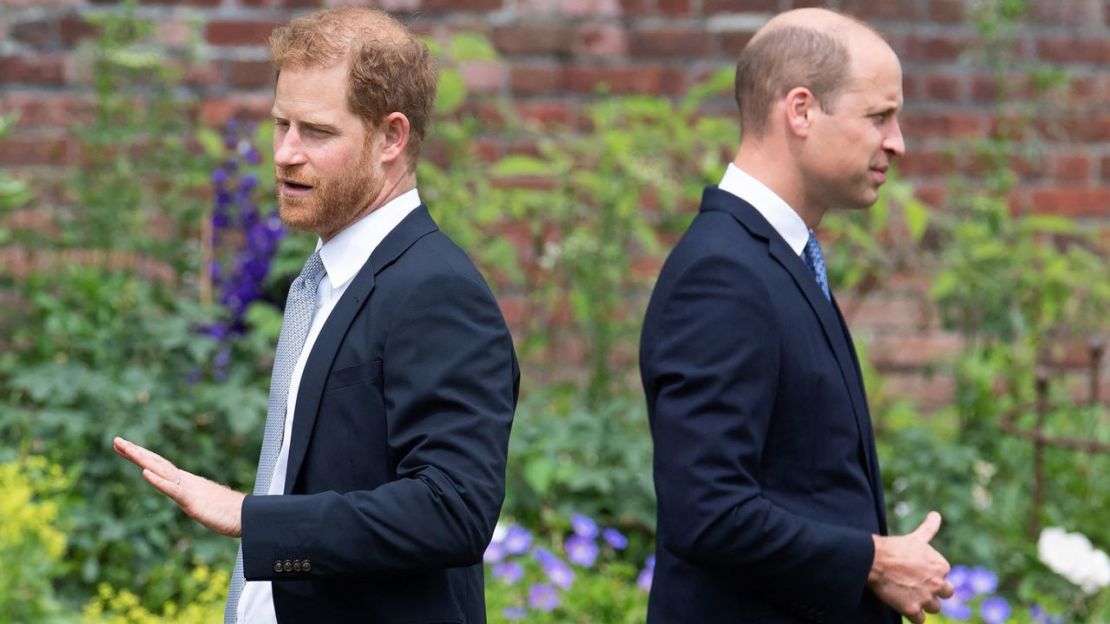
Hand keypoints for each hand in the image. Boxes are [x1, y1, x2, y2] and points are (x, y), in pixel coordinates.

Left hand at [113, 436, 244, 537]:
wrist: (247, 516)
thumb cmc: (228, 512)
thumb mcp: (203, 504)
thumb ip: (193, 498)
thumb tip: (188, 497)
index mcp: (185, 482)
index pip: (158, 465)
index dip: (141, 455)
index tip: (123, 446)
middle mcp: (184, 480)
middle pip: (156, 462)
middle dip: (135, 451)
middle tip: (116, 440)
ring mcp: (188, 489)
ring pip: (161, 471)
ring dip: (142, 459)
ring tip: (126, 448)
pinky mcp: (192, 501)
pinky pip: (173, 489)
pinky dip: (158, 481)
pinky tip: (145, 473)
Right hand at [868, 511, 954, 623]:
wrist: (873, 559)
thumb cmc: (894, 547)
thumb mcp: (916, 538)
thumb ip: (929, 528)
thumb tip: (936, 514)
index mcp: (941, 565)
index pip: (944, 576)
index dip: (931, 575)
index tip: (918, 571)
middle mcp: (937, 583)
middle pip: (946, 594)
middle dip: (934, 591)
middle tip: (917, 586)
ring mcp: (926, 597)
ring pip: (934, 608)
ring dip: (924, 604)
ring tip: (909, 596)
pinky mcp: (912, 609)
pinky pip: (920, 620)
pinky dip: (914, 616)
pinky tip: (904, 606)